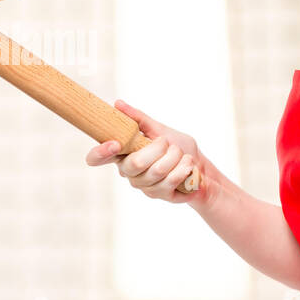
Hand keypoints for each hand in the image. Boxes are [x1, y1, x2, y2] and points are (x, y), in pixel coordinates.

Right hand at [85, 100, 201, 203]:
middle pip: (134, 163)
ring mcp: (143, 186)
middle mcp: (129, 172)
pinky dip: (182, 168)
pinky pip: (169, 181)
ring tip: (181, 154)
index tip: (115, 143)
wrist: (202, 167)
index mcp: (123, 154)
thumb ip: (138, 119)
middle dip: (158, 148)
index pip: (97, 158)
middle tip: (167, 143)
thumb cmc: (179, 148)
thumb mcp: (160, 129)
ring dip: (174, 157)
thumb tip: (118, 104)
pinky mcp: (160, 195)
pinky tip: (187, 164)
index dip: (100, 153)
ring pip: (156, 171)